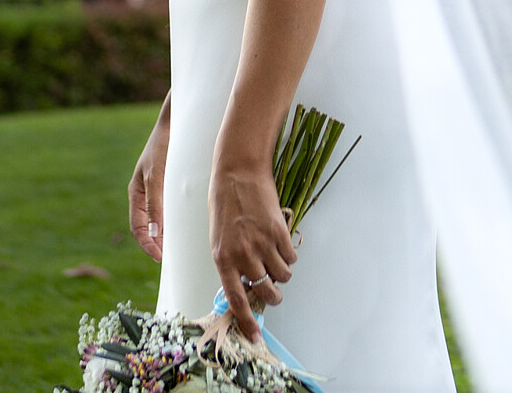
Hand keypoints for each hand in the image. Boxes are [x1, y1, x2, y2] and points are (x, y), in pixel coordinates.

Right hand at [128, 95, 171, 263]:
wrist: (176, 122)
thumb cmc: (163, 147)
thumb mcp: (158, 176)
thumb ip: (156, 204)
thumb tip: (155, 234)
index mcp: (136, 194)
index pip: (138, 229)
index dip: (148, 245)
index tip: (160, 258)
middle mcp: (145, 194)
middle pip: (148, 227)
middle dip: (157, 243)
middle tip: (172, 258)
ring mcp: (157, 189)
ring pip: (160, 218)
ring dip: (167, 233)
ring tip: (180, 246)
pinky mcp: (170, 183)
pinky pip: (171, 207)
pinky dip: (176, 220)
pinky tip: (189, 225)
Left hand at [209, 159, 298, 341]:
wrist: (238, 174)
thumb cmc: (226, 206)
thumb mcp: (219, 239)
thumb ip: (232, 263)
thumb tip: (248, 286)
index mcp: (223, 259)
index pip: (236, 300)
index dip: (246, 321)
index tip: (255, 337)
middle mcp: (243, 255)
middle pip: (267, 292)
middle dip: (274, 295)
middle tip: (274, 289)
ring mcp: (263, 243)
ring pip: (284, 276)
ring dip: (283, 273)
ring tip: (276, 258)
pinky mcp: (280, 232)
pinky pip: (292, 257)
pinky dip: (289, 255)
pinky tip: (280, 241)